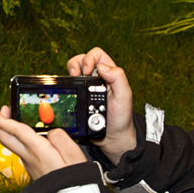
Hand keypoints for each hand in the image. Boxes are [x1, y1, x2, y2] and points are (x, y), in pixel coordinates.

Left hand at [0, 107, 85, 180]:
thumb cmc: (73, 178)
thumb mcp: (73, 154)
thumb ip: (60, 137)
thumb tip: (51, 131)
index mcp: (38, 151)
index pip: (16, 132)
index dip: (4, 121)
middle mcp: (29, 158)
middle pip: (6, 139)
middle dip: (1, 123)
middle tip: (4, 111)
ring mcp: (29, 165)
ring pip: (13, 145)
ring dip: (10, 131)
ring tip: (17, 119)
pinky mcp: (33, 169)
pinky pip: (23, 151)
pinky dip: (20, 140)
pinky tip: (30, 136)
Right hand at [67, 48, 136, 163]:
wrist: (112, 138)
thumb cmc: (121, 117)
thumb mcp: (125, 96)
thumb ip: (118, 78)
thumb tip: (102, 67)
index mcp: (109, 73)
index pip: (97, 54)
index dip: (90, 58)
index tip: (87, 72)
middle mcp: (97, 77)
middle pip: (81, 59)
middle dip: (76, 63)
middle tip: (76, 75)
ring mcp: (86, 87)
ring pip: (74, 70)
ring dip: (70, 70)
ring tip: (72, 79)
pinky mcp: (79, 97)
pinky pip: (70, 85)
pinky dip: (68, 84)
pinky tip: (71, 91)